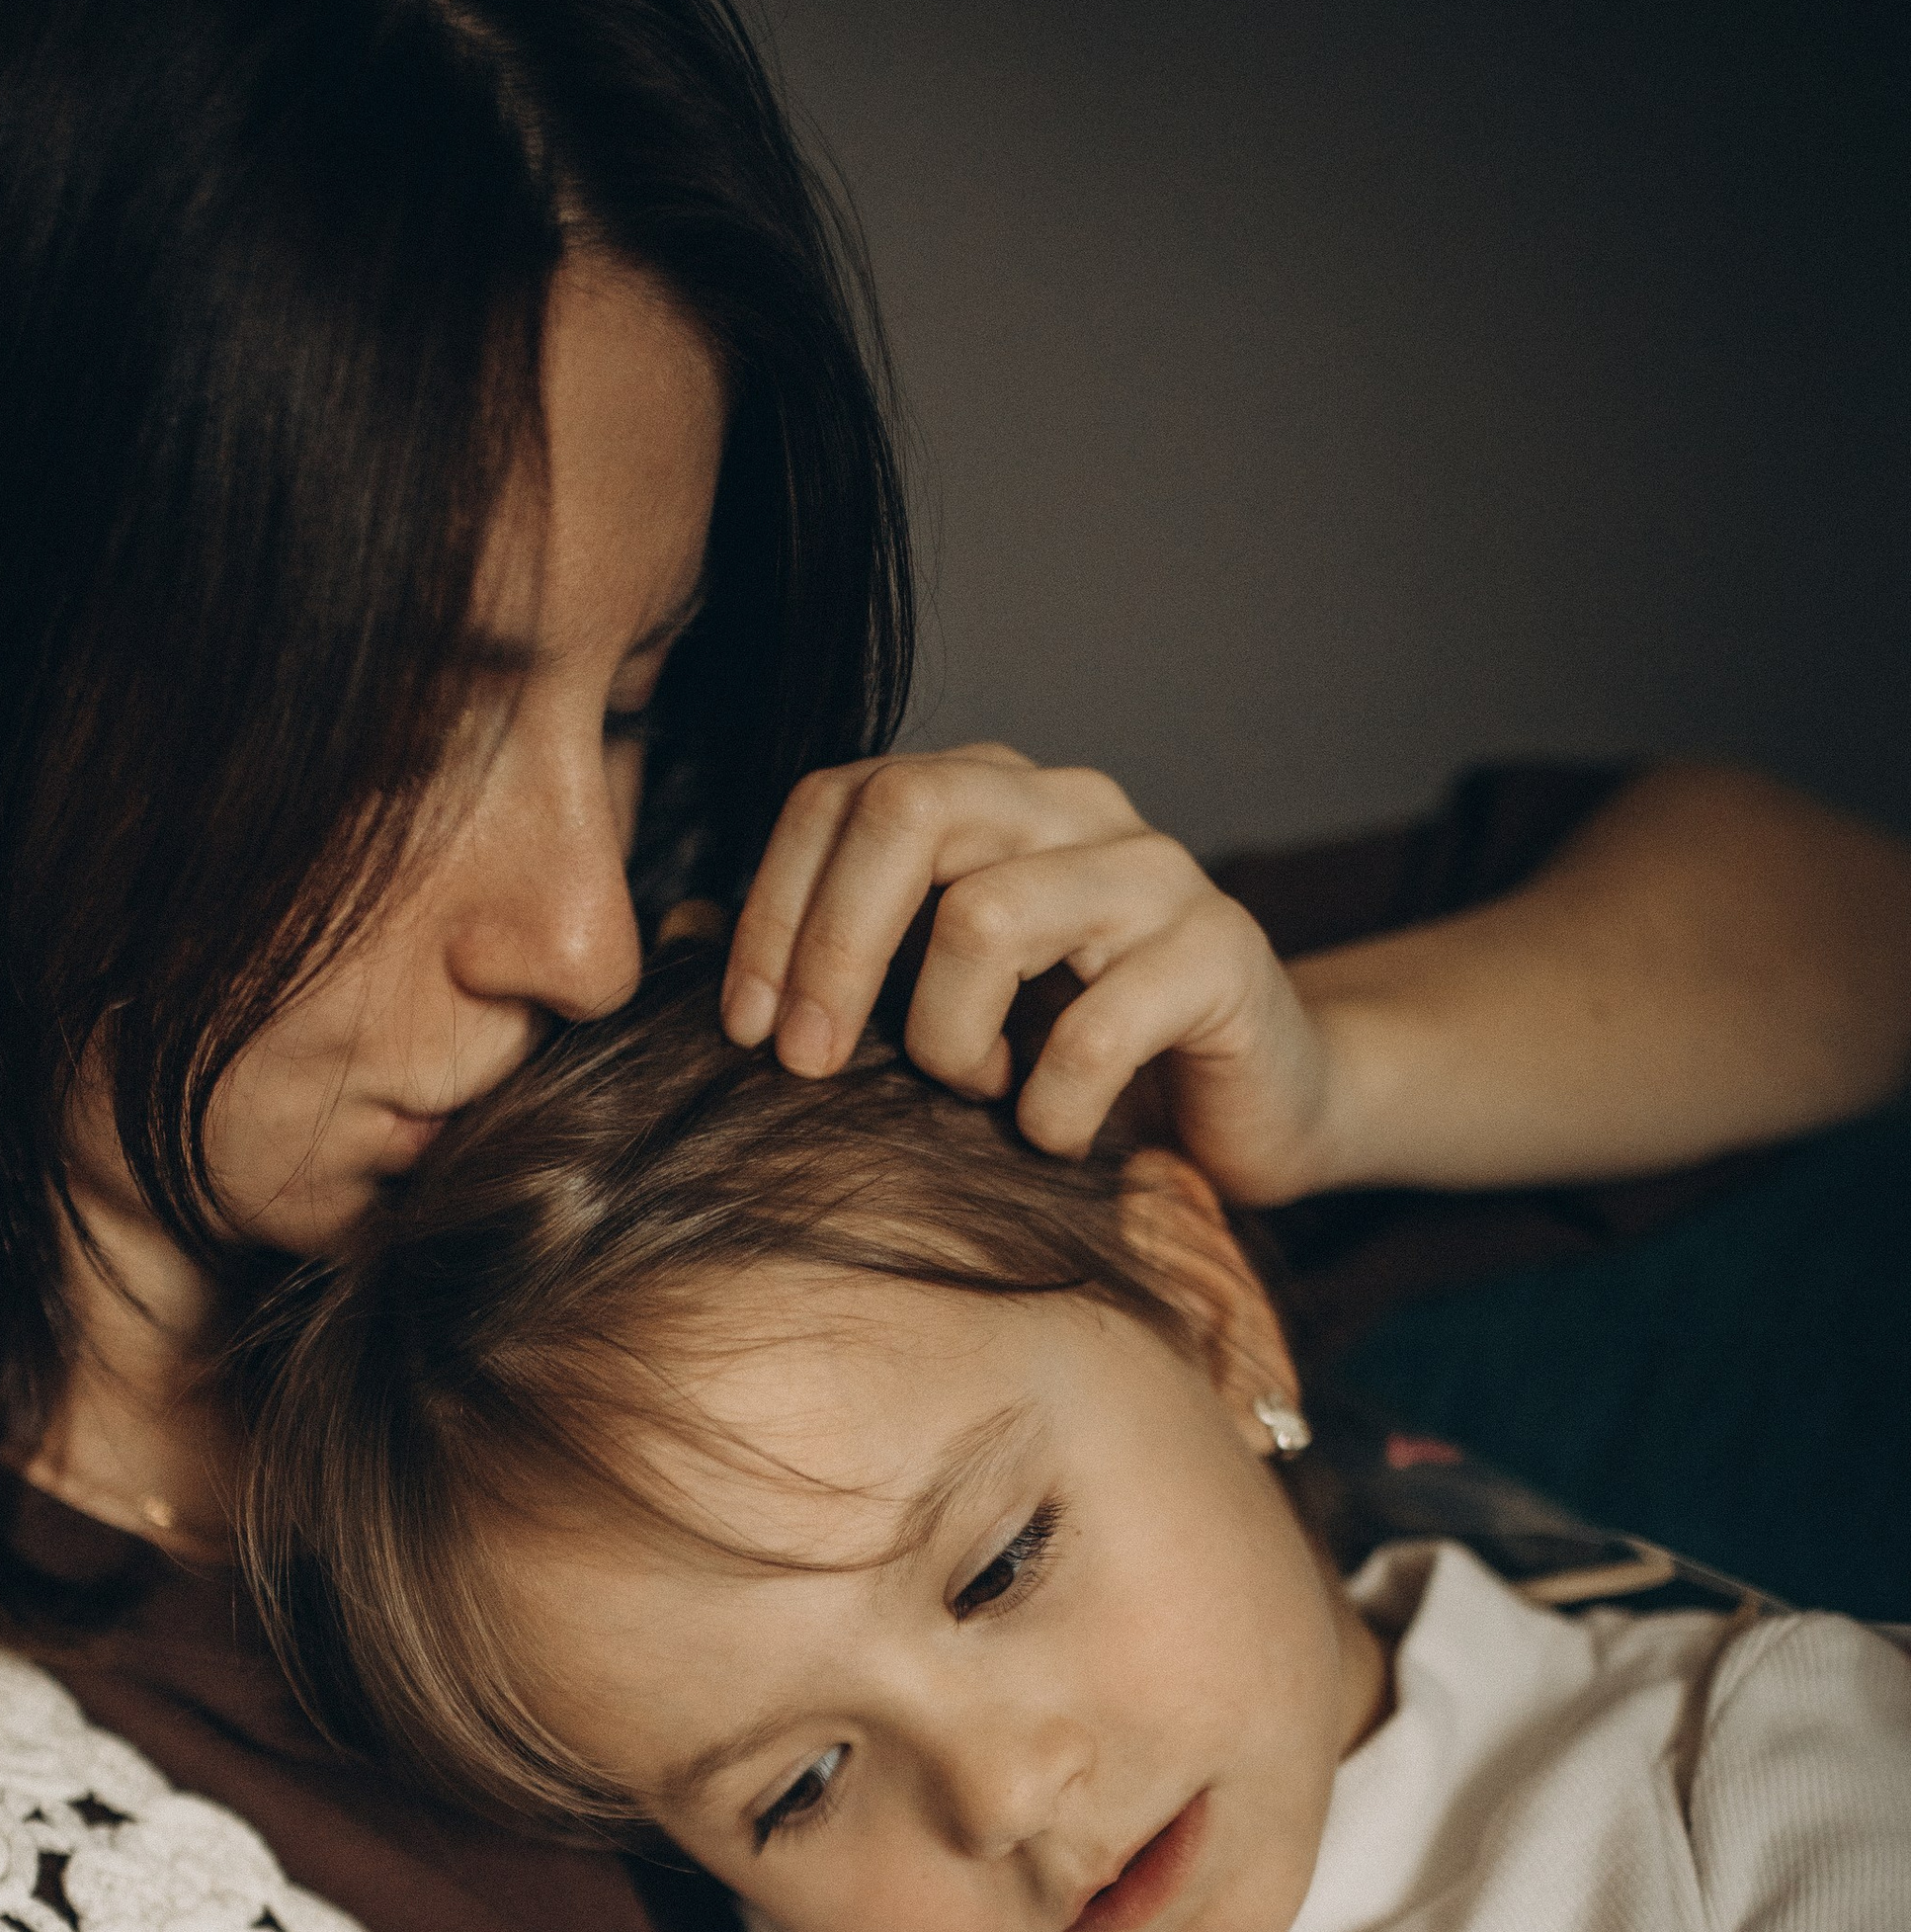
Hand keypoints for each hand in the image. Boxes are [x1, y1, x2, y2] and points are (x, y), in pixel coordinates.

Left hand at [724, 749, 1340, 1201]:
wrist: (1251, 1106)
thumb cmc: (1068, 1061)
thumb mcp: (934, 1008)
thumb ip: (833, 962)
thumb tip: (679, 934)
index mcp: (991, 802)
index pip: (845, 795)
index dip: (774, 907)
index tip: (743, 1028)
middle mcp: (1070, 809)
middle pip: (907, 811)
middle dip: (832, 950)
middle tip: (814, 1065)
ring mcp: (1154, 871)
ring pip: (987, 914)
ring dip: (948, 1037)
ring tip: (974, 1093)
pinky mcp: (1223, 954)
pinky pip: (1098, 1023)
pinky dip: (1050, 1105)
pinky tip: (1049, 1135)